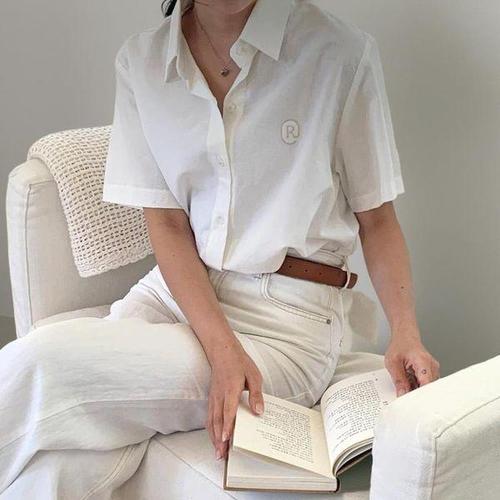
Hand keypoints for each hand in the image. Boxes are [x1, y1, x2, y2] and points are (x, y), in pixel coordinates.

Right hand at [205, 338, 263, 460]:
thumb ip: (256, 395)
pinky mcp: (212, 398)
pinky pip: (209, 416)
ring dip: (213, 437)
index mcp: (231, 389)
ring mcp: (214, 397)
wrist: (223, 351)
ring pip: (211, 420)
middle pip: (217, 421)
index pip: (228, 411)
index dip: (227, 426)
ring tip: (217, 453)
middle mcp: (220, 395)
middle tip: (221, 455)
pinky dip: (210, 429)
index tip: (226, 439)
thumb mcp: (254, 376)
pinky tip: (213, 438)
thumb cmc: (239, 363)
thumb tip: (259, 412)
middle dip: (219, 439)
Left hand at [384, 331, 439, 396]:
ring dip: (417, 391)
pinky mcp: (431, 373)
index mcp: (423, 362)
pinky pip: (426, 384)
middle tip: (407, 400)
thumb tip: (402, 395)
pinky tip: (410, 385)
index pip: (427, 385)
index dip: (421, 397)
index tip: (413, 404)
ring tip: (407, 387)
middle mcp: (432, 366)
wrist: (405, 336)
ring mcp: (433, 370)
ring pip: (428, 388)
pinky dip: (418, 387)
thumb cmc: (400, 346)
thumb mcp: (393, 362)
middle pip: (429, 388)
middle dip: (418, 396)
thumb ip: (398, 380)